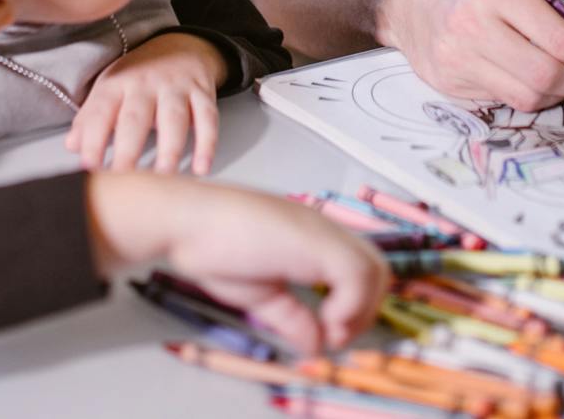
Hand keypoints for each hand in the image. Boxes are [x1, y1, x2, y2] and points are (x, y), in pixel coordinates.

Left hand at [67, 32, 226, 174]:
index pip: (100, 112)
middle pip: (135, 118)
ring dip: (169, 148)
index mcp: (117, 83)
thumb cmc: (138, 77)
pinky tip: (201, 167)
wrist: (181, 46)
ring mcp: (176, 87)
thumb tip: (72, 146)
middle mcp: (145, 83)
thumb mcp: (109, 89)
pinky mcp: (202, 92)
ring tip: (162, 175)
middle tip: (122, 178)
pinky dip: (206, 143)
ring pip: (173, 118)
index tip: (89, 167)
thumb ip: (90, 118)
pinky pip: (207, 118)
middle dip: (128, 149)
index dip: (93, 139)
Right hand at [87, 174, 390, 354]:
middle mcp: (322, 230)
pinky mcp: (316, 241)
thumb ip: (292, 317)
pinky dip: (348, 308)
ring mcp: (321, 232)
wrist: (185, 220)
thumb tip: (315, 344)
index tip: (332, 333)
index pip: (359, 268)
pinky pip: (357, 276)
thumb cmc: (211, 245)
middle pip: (377, 270)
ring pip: (376, 271)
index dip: (355, 307)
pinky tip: (323, 321)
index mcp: (310, 238)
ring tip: (330, 331)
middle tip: (334, 336)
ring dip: (360, 312)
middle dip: (365, 312)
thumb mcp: (262, 294)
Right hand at [378, 0, 563, 110]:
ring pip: (527, 96)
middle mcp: (474, 25)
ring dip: (558, 94)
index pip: (562, 40)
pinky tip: (530, 80)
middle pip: (546, 75)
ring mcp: (458, 58)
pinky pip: (503, 100)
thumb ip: (563, 16)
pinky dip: (527, 94)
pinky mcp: (449, 84)